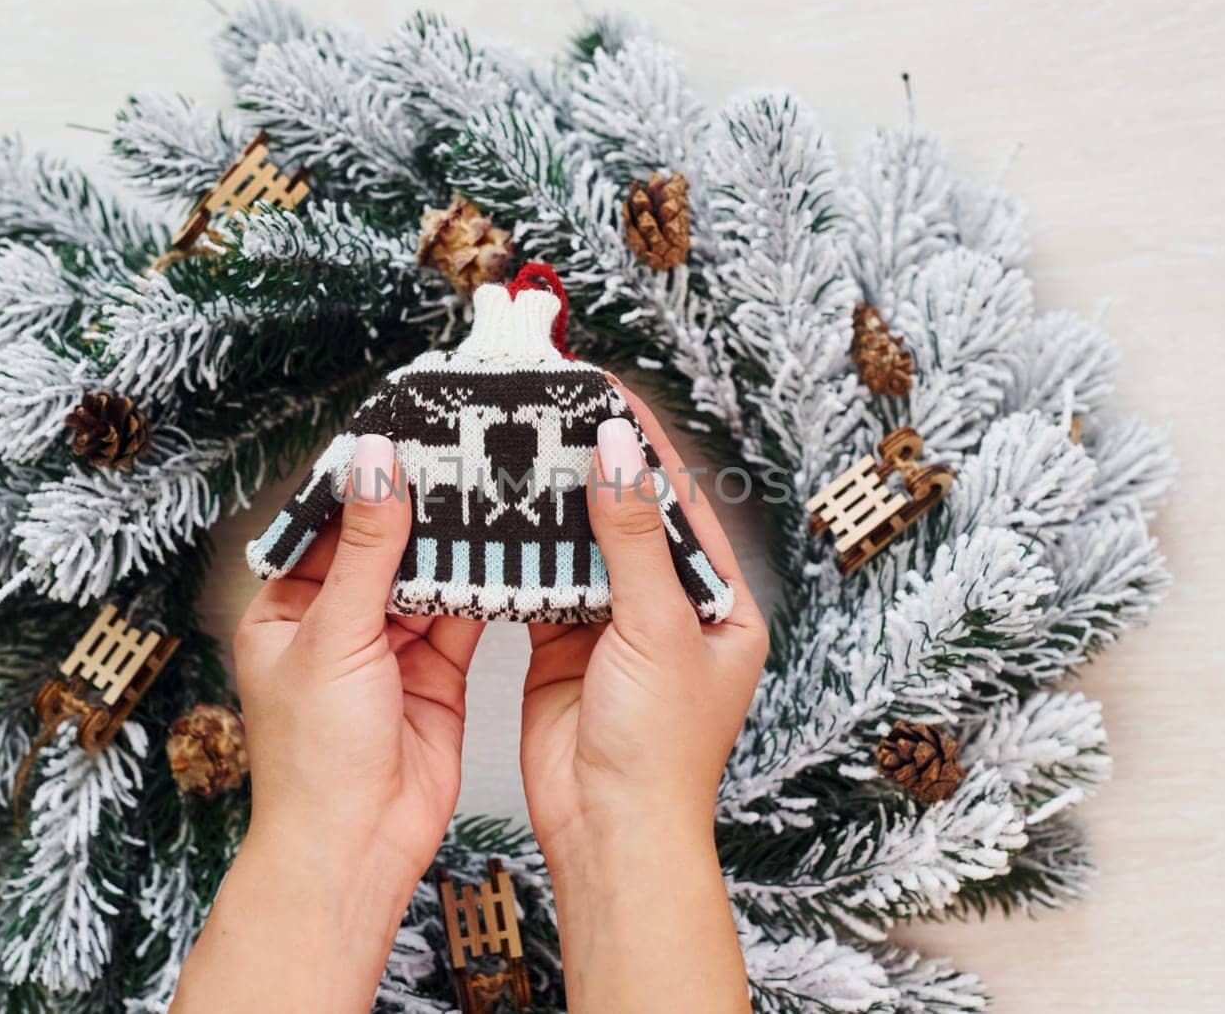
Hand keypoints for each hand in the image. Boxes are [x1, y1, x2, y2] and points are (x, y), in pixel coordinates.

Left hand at [174, 435, 484, 1012]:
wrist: (356, 846)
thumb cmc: (314, 760)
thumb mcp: (335, 637)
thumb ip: (367, 550)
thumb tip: (378, 468)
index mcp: (287, 608)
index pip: (329, 524)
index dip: (366, 479)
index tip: (404, 429)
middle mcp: (337, 623)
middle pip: (385, 545)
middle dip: (421, 506)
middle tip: (462, 450)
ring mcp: (389, 648)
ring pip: (427, 577)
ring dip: (457, 543)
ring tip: (493, 488)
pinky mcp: (436, 674)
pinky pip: (461, 615)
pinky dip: (483, 587)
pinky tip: (508, 552)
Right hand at [520, 382, 767, 1012]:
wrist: (609, 829)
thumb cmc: (660, 753)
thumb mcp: (656, 630)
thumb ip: (633, 538)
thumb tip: (620, 454)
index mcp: (718, 605)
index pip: (682, 503)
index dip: (645, 446)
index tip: (609, 395)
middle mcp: (670, 612)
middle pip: (631, 518)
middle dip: (595, 468)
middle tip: (554, 412)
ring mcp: (616, 630)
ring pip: (585, 548)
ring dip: (557, 505)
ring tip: (524, 448)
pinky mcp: (566, 649)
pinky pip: (547, 585)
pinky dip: (527, 554)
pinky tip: (506, 519)